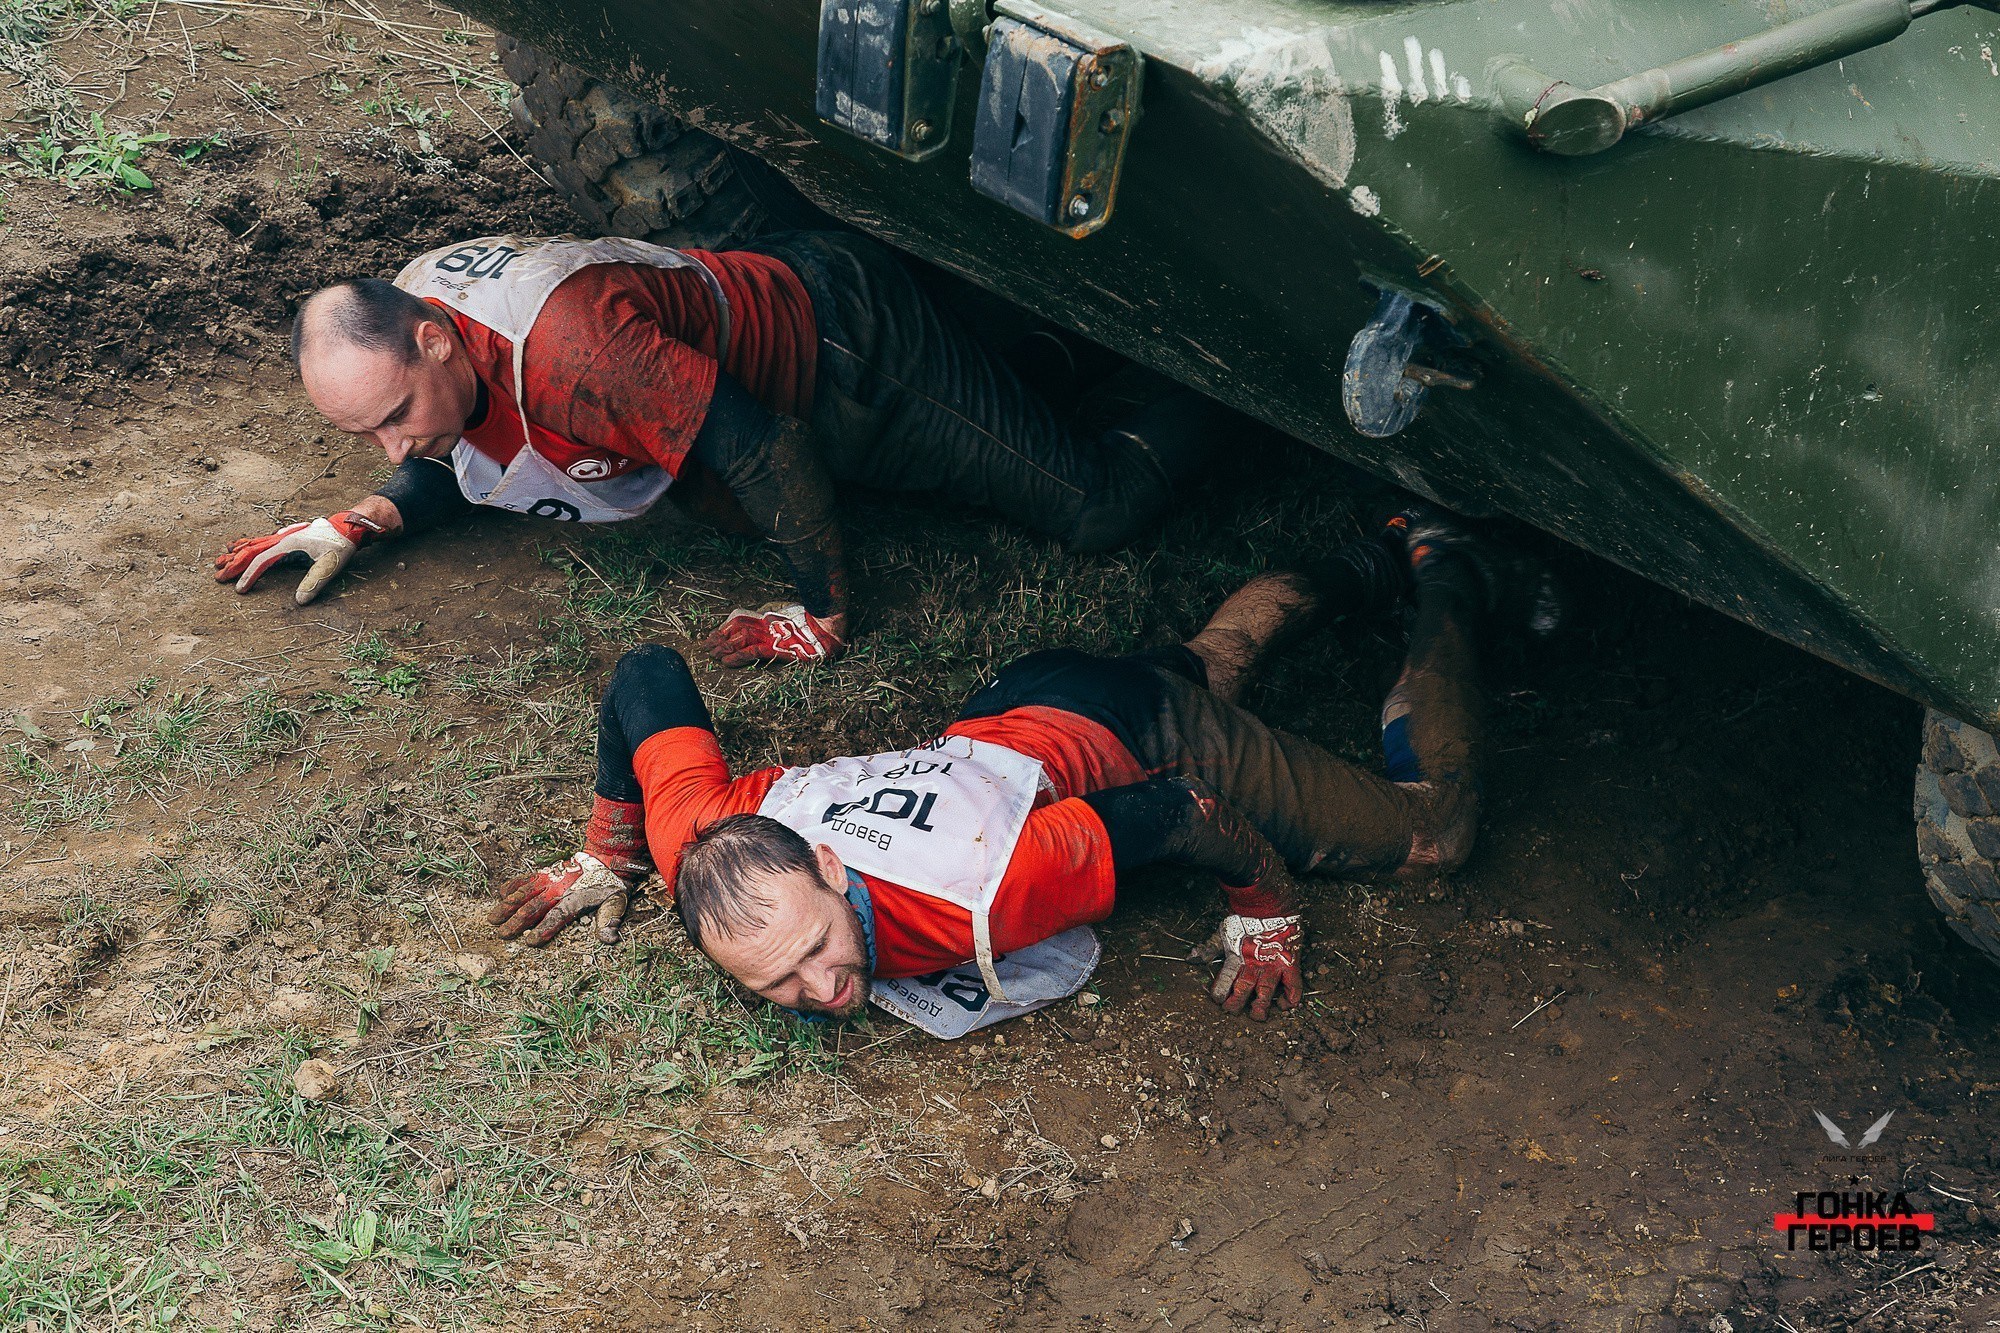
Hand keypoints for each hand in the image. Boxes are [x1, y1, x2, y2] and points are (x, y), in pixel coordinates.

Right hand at [214, 510, 385, 604]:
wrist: (347, 528)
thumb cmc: (339, 546)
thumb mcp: (330, 565)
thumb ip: (315, 582)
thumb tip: (300, 600)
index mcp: (288, 545)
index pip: (262, 561)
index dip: (249, 575)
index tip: (239, 589)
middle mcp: (282, 539)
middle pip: (251, 551)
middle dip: (234, 564)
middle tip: (217, 576)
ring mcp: (283, 537)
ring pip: (254, 545)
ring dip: (237, 553)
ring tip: (220, 559)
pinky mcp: (287, 538)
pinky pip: (262, 542)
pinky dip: (247, 545)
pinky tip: (239, 546)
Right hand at [488, 851, 638, 944]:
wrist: (606, 859)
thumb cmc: (609, 885)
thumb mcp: (617, 903)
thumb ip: (610, 920)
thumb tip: (610, 939)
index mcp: (574, 899)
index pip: (556, 917)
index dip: (543, 929)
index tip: (530, 942)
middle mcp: (558, 890)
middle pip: (534, 906)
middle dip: (517, 922)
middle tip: (502, 934)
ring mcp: (549, 880)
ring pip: (524, 893)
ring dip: (508, 906)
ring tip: (493, 918)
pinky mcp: (545, 873)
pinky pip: (525, 878)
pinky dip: (513, 885)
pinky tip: (501, 894)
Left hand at [702, 603, 844, 666]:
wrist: (831, 630)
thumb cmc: (816, 628)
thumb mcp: (791, 625)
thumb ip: (776, 628)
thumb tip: (763, 630)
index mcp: (769, 619)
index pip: (741, 621)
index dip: (725, 628)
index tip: (713, 636)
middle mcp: (768, 626)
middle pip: (737, 629)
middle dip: (720, 639)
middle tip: (706, 647)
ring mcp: (773, 636)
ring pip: (742, 640)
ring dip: (724, 648)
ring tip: (712, 655)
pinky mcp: (778, 648)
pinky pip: (753, 651)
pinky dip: (738, 656)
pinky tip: (726, 662)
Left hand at [1190, 913, 1303, 1020]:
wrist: (1268, 904)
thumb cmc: (1244, 917)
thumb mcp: (1222, 933)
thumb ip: (1209, 948)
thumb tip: (1191, 958)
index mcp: (1236, 958)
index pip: (1224, 982)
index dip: (1219, 994)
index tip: (1217, 999)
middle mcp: (1253, 966)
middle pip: (1242, 992)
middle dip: (1235, 1004)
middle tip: (1231, 1010)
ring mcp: (1272, 966)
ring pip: (1265, 994)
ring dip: (1260, 1008)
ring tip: (1256, 1015)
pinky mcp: (1289, 964)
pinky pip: (1293, 987)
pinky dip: (1290, 999)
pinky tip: (1283, 1005)